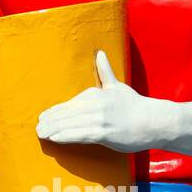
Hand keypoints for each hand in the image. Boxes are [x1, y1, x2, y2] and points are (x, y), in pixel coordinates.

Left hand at [36, 51, 161, 153]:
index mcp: (96, 94)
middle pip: (67, 113)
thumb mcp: (118, 86)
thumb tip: (99, 53)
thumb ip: (105, 72)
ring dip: (53, 129)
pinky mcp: (104, 133)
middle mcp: (96, 104)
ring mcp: (99, 119)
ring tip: (41, 133)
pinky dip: (65, 135)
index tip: (44, 116)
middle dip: (50, 120)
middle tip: (37, 127)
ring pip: (70, 124)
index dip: (55, 111)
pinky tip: (55, 138)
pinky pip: (80, 134)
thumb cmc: (135, 105)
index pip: (70, 103)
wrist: (154, 122)